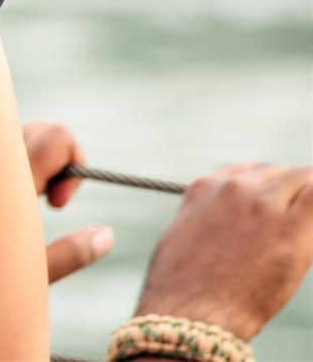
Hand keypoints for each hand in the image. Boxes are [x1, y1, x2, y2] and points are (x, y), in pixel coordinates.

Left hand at [0, 120, 113, 282]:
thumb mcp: (15, 281)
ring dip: (17, 158)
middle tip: (45, 201)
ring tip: (13, 201)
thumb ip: (64, 256)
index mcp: (1, 182)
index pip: (55, 135)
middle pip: (34, 127)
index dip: (71, 162)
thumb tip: (104, 237)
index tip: (58, 203)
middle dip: (51, 158)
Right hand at [135, 162, 312, 340]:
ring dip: (310, 197)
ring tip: (305, 227)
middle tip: (299, 219)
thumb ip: (209, 218)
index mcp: (205, 187)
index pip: (249, 170)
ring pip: (304, 178)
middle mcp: (234, 188)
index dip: (268, 187)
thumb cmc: (183, 288)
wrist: (191, 313)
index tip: (277, 204)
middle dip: (293, 192)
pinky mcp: (290, 229)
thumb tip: (233, 227)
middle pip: (280, 172)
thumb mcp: (185, 236)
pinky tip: (311, 226)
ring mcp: (263, 205)